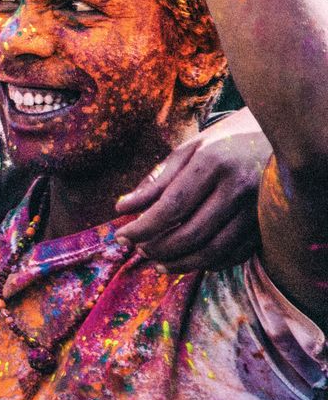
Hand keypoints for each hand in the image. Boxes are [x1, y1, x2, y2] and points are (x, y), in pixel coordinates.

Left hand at [117, 111, 265, 269]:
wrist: (277, 135)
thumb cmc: (223, 141)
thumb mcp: (187, 150)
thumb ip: (156, 180)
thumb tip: (122, 208)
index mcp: (213, 163)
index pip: (172, 206)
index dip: (143, 227)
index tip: (121, 236)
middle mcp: (239, 187)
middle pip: (192, 233)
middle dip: (159, 248)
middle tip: (138, 251)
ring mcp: (257, 208)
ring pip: (215, 250)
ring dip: (182, 263)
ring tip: (158, 263)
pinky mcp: (268, 224)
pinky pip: (236, 253)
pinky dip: (209, 264)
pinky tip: (188, 262)